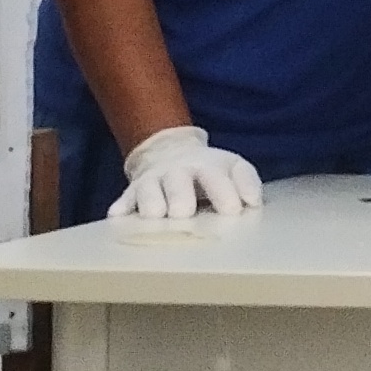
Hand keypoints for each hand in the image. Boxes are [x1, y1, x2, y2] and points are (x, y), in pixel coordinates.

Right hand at [110, 125, 262, 220]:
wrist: (170, 154)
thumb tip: (253, 202)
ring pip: (147, 193)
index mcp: (205, 166)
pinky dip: (120, 209)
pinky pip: (122, 202)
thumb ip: (246, 181)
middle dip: (180, 198)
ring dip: (151, 204)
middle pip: (176, 185)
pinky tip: (117, 217)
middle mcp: (176, 174)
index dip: (224, 193)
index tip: (232, 211)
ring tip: (157, 216)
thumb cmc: (208, 171)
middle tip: (185, 213)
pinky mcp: (131, 195)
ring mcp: (151, 183)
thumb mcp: (233, 167)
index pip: (215, 178)